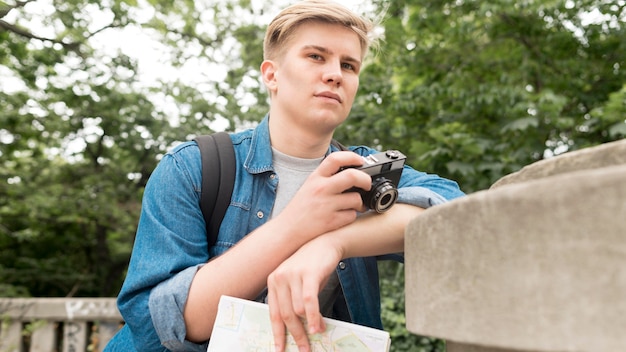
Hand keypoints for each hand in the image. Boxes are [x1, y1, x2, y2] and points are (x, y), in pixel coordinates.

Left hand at [267, 236, 340, 351]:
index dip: (277, 334)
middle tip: (303, 349)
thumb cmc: (312, 266)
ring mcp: (293, 275)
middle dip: (296, 335)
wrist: (325, 243)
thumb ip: (293, 301)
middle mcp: (279, 278)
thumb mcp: (297, 283)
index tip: (280, 349)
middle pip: (285, 315)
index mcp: (273, 282)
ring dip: (309, 325)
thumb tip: (297, 329)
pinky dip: (314, 317)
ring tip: (318, 333)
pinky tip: (318, 327)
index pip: (273, 313)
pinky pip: (309, 302)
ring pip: (298, 310)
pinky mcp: (308, 274)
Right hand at [274, 151, 370, 242]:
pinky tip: (344, 216)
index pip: (335, 159)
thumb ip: (326, 178)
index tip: (361, 161)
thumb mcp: (309, 186)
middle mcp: (320, 189)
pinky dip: (352, 216)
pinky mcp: (331, 221)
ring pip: (356, 198)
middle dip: (365, 180)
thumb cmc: (300, 209)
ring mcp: (326, 206)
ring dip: (360, 203)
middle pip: (352, 176)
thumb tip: (351, 172)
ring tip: (356, 205)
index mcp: (315, 178)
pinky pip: (352, 216)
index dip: (352, 157)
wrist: (287, 231)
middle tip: (367, 184)